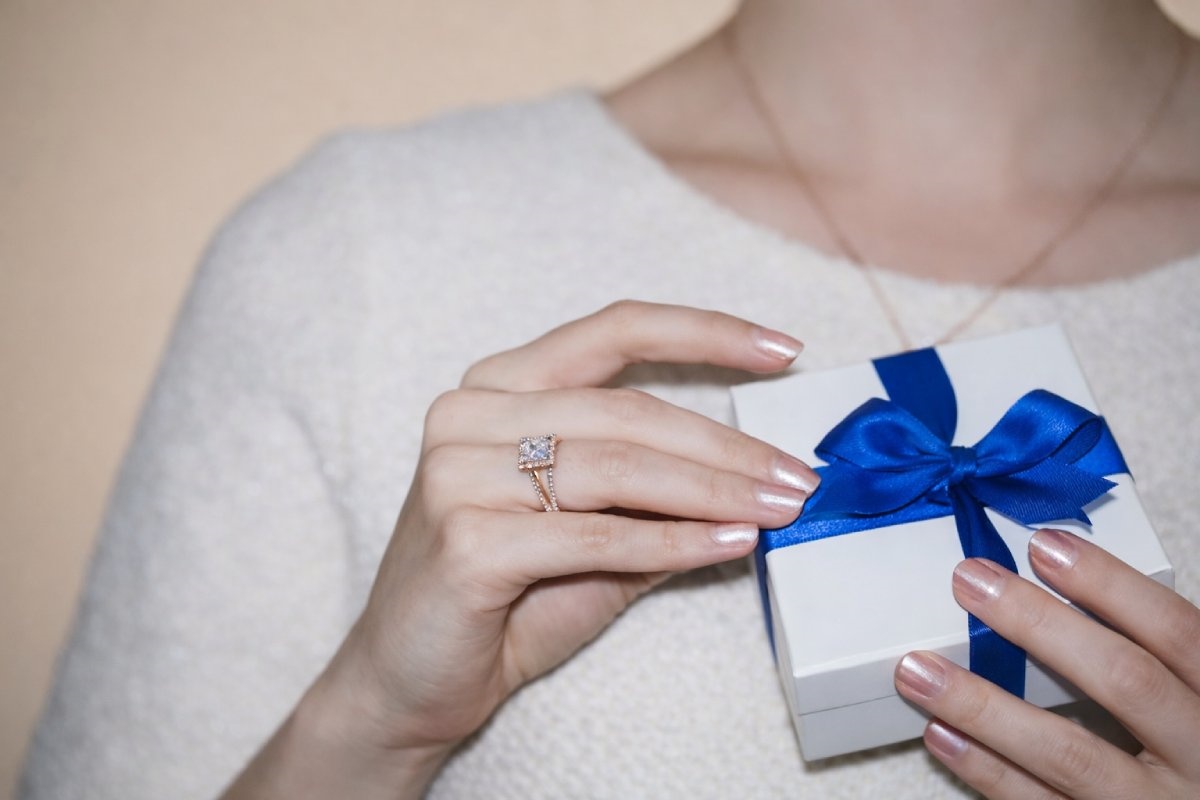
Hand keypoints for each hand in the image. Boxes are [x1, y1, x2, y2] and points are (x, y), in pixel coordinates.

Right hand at [293, 301, 817, 794]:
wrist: (412, 680)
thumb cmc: (508, 598)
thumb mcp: (594, 531)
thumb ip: (659, 495)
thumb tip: (761, 478)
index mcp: (498, 388)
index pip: (612, 331)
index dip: (704, 331)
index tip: (783, 349)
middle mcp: (469, 413)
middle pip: (628, 409)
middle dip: (727, 445)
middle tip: (798, 476)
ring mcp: (457, 472)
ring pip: (618, 467)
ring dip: (714, 491)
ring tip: (777, 509)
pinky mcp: (464, 538)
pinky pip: (597, 534)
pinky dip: (673, 544)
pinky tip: (727, 545)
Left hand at [895, 529, 1199, 798]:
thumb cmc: (1189, 749)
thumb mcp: (1191, 699)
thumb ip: (1150, 655)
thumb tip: (1059, 576)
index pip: (1176, 633)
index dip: (1112, 585)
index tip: (1044, 546)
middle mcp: (1199, 757)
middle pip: (1124, 681)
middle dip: (1041, 626)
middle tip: (968, 582)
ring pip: (1069, 753)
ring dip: (984, 708)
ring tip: (919, 670)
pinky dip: (987, 771)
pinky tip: (941, 735)